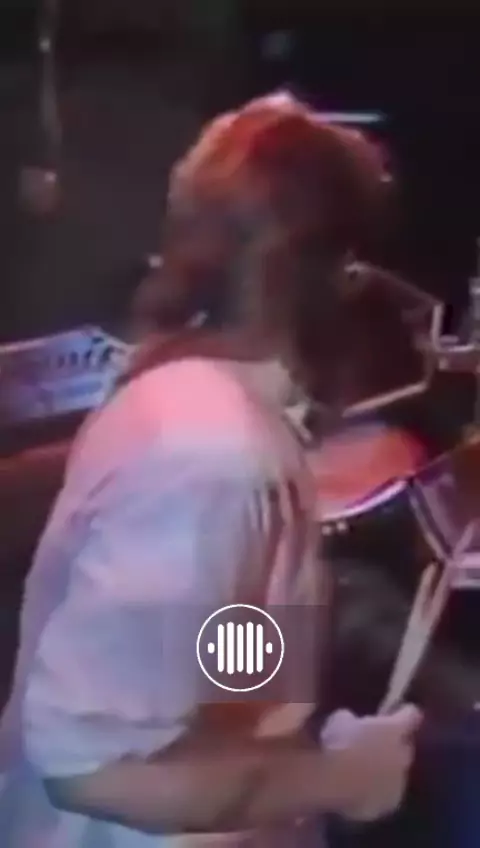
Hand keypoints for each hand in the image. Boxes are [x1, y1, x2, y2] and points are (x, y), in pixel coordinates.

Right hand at [320, 705, 421, 821]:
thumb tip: (352, 722)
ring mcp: (398, 782)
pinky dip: (377, 789)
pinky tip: (362, 787)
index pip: (411, 716)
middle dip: (396, 744)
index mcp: (395, 729)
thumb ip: (353, 720)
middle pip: (406, 747)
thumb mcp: (339, 720)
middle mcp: (403, 755)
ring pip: (397, 773)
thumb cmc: (336, 743)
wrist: (333, 784)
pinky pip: (386, 793)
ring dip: (386, 769)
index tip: (404, 709)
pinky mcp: (388, 803)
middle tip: (380, 742)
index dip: (407, 712)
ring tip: (367, 768)